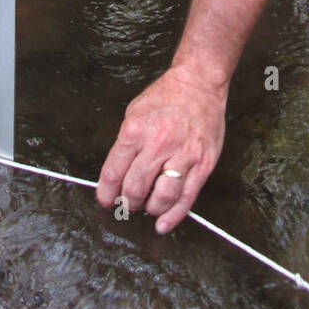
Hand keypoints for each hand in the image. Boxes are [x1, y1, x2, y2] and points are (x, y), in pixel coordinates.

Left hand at [96, 66, 226, 233]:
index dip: (106, 193)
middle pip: (135, 189)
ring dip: (150, 208)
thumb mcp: (134, 113)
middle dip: (127, 202)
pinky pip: (186, 198)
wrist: (199, 84)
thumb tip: (115, 175)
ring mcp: (183, 155)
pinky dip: (173, 216)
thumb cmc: (165, 97)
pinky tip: (163, 224)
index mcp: (135, 131)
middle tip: (128, 203)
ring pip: (161, 198)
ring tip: (147, 205)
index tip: (106, 200)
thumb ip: (125, 144)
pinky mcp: (203, 164)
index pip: (114, 173)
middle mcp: (158, 144)